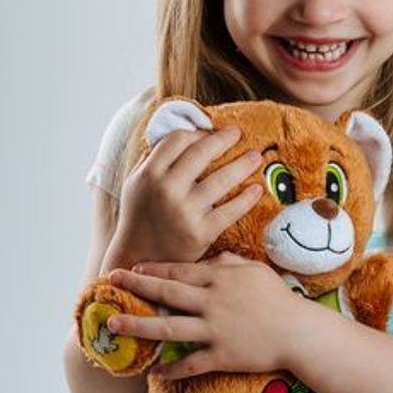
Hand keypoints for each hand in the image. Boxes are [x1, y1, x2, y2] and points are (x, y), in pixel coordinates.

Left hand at [106, 253, 307, 378]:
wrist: (299, 332)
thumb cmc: (278, 298)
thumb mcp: (255, 270)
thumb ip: (228, 262)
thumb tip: (207, 260)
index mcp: (219, 278)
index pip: (179, 270)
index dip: (152, 269)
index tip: (131, 267)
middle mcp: (211, 302)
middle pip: (166, 292)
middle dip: (136, 286)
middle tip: (110, 281)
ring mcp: (214, 330)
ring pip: (168, 327)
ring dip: (138, 325)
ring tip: (114, 324)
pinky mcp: (221, 355)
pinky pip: (189, 364)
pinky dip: (170, 370)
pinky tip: (151, 372)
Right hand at [113, 126, 262, 263]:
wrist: (140, 258)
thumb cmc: (140, 216)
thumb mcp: (135, 183)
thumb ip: (152, 158)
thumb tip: (178, 135)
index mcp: (150, 173)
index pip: (178, 139)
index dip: (197, 133)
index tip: (210, 133)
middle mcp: (167, 189)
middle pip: (202, 152)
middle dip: (224, 139)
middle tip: (237, 134)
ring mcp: (185, 211)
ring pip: (222, 179)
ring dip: (243, 164)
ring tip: (255, 157)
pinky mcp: (201, 232)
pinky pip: (230, 210)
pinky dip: (247, 198)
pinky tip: (256, 189)